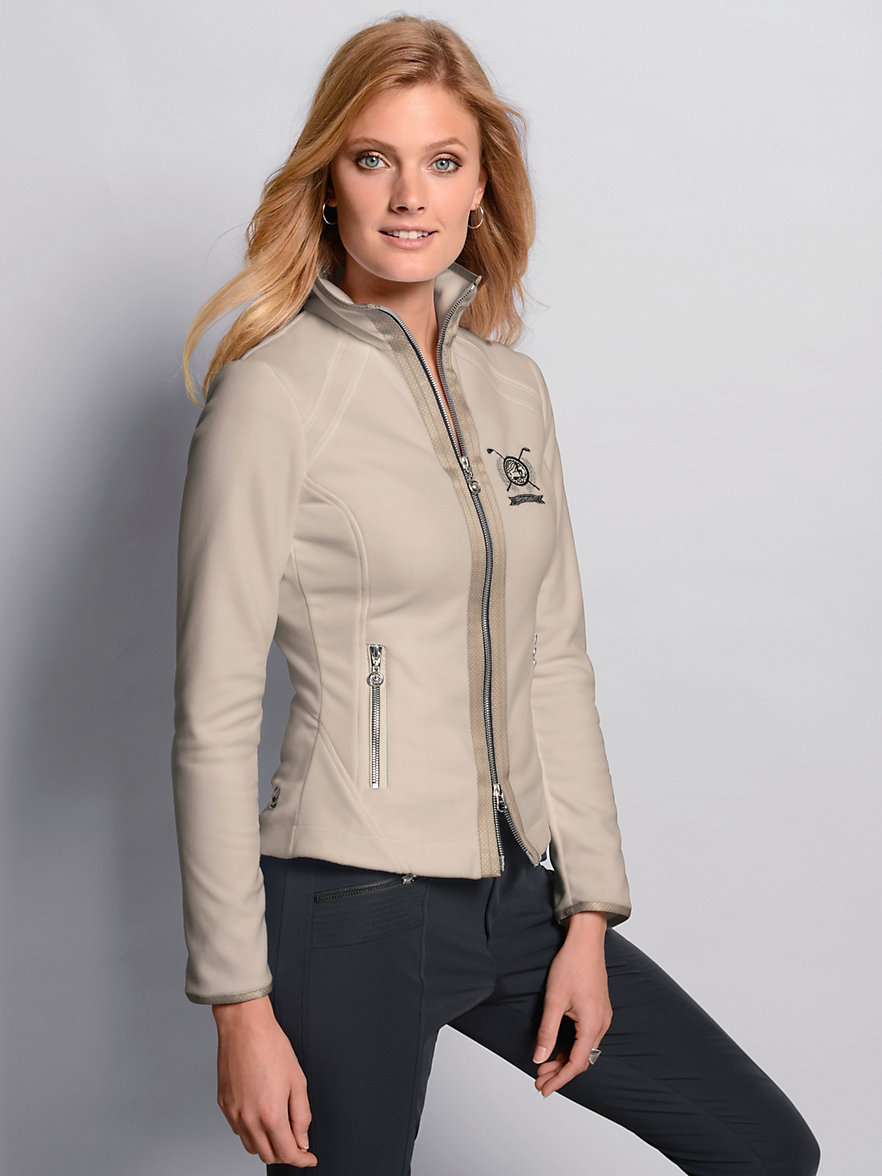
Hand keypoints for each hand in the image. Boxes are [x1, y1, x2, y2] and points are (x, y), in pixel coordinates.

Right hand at [213, 994, 316, 1166]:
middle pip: (269, 1155)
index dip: (302, 1159)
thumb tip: (302, 1139)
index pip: (288, 1153)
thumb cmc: (271, 1046)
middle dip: (286, 1153)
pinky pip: (239, 1130)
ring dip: (268, 1144)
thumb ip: (301, 1115)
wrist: (244, 1027)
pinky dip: (252, 1131)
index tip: (309, 1158)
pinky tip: (262, 1113)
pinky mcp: (224, 1105)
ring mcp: (234, 1114)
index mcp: (270, 1115)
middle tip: (297, 1139)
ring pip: (252, 1146)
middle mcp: (249, 1119)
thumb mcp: (297, 1081)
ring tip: (280, 1125)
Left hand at [532, 911, 610, 1097]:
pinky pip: (587, 1037)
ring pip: (584, 1049)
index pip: (576, 1063)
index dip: (559, 1079)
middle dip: (560, 1072)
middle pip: (582, 1059)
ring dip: (565, 1059)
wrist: (586, 941)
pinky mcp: (598, 1010)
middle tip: (539, 1081)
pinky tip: (558, 1049)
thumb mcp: (554, 1000)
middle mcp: (602, 1024)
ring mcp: (602, 1017)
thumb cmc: (570, 966)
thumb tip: (539, 1058)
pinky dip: (572, 1047)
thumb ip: (547, 1032)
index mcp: (592, 1024)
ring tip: (544, 1067)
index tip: (543, 1089)